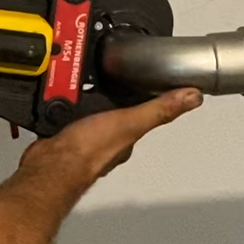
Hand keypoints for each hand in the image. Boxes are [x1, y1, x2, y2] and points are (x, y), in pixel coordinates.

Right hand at [22, 88, 203, 179]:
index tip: (146, 85)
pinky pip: (67, 116)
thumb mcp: (130, 122)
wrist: (50, 163)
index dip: (145, 101)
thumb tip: (194, 97)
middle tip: (112, 80)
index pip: (142, 115)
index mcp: (125, 138)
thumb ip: (160, 109)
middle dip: (111, 99)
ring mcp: (82, 138)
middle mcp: (105, 140)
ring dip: (87, 102)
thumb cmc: (89, 151)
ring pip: (89, 114)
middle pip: (114, 114)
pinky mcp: (61, 135)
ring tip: (87, 84)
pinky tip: (63, 98)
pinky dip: (66, 106)